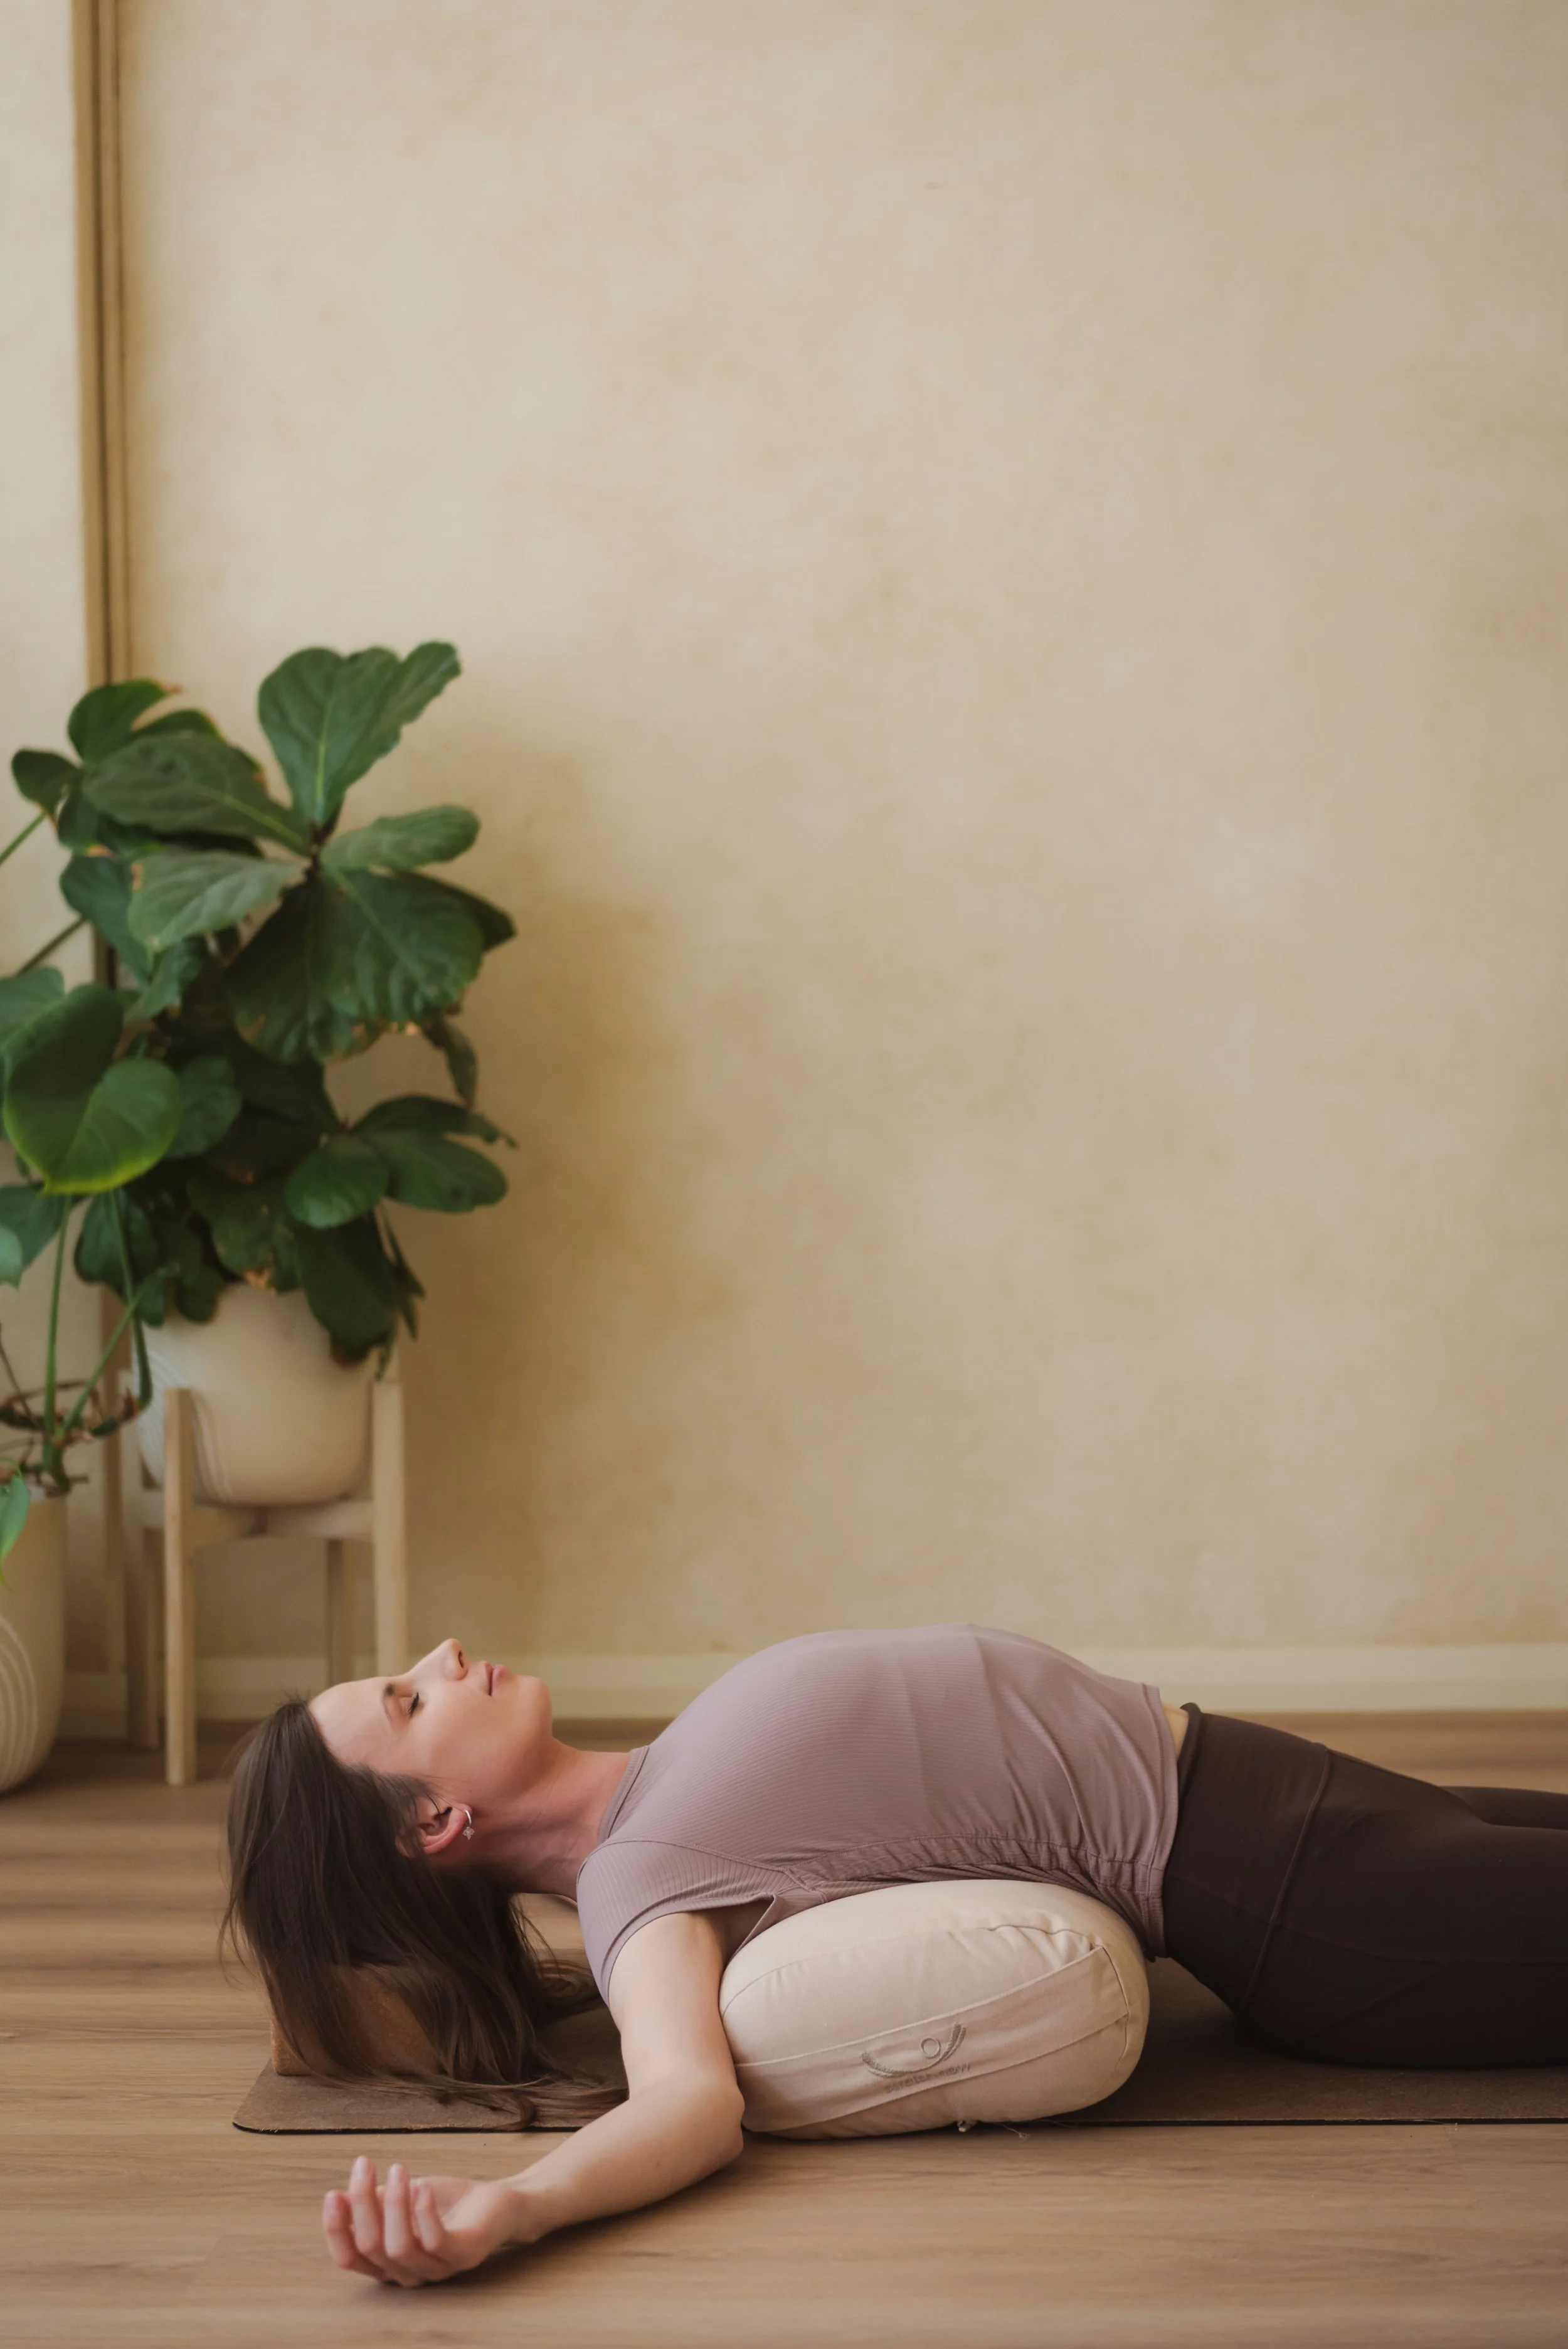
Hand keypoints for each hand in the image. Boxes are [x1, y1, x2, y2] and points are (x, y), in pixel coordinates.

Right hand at [324, 2156, 523, 2285]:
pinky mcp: (463, 2256)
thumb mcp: (401, 2197)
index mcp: (388, 2263)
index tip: (333, 2193)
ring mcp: (436, 2268)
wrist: (497, 2202)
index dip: (336, 2230)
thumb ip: (372, 2203)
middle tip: (365, 2164)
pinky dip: (424, 2213)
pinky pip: (436, 2242)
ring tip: (398, 2168)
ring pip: (398, 2247)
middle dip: (362, 2203)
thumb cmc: (445, 2202)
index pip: (350, 2259)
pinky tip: (422, 2186)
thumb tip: (336, 2197)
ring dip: (393, 2203)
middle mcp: (408, 2273)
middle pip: (370, 2248)